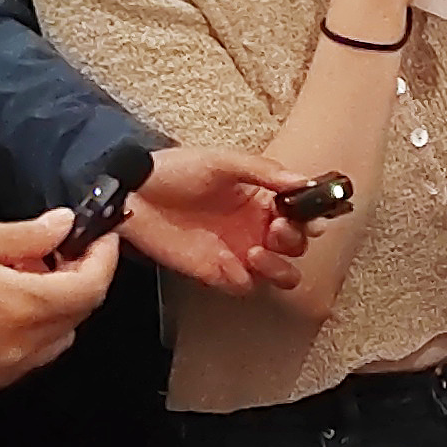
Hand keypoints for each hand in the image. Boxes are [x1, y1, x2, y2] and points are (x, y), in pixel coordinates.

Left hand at [119, 144, 313, 296]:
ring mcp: (238, 252)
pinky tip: (231, 262)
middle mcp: (255, 228)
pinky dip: (244, 278)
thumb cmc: (175, 171)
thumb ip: (264, 172)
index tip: (310, 216)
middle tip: (278, 228)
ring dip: (278, 268)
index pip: (301, 214)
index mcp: (262, 199)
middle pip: (296, 247)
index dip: (312, 217)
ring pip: (279, 274)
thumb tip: (302, 181)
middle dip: (294, 240)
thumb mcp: (223, 161)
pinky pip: (244, 285)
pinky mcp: (216, 272)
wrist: (134, 193)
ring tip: (258, 251)